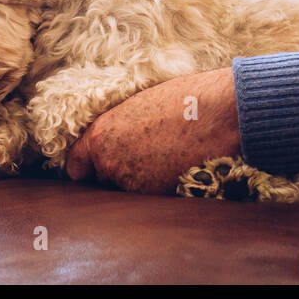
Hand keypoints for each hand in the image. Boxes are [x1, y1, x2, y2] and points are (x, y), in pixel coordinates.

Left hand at [64, 67, 240, 193]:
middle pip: (104, 181)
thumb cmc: (185, 99)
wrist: (221, 115)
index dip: (87, 167)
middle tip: (144, 156)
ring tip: (165, 159)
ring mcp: (135, 186)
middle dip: (118, 173)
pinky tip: (178, 167)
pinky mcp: (160, 199)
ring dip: (141, 182)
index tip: (96, 166)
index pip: (77, 166)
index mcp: (101, 136)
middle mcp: (110, 164)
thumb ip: (119, 127)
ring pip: (129, 192)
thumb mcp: (139, 105)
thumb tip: (117, 140)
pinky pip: (152, 198)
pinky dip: (161, 188)